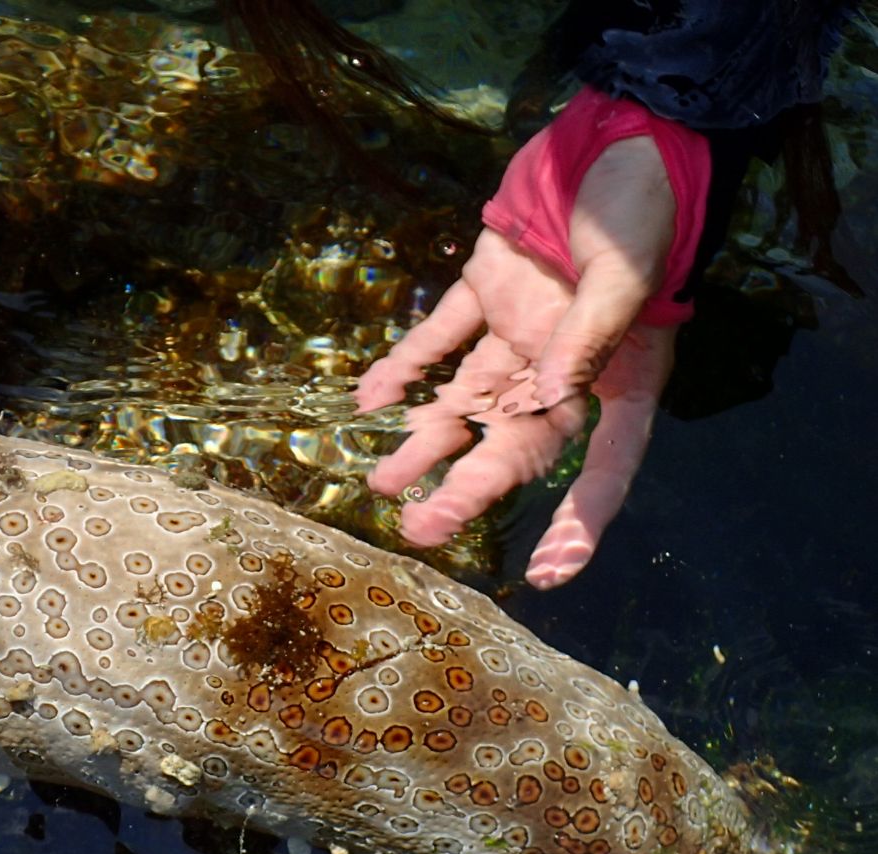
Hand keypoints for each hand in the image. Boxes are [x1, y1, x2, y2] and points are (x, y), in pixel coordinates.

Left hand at [357, 129, 686, 588]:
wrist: (619, 124)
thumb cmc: (643, 192)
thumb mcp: (625, 264)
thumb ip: (588, 331)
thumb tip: (553, 396)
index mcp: (620, 369)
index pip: (607, 462)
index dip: (581, 520)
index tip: (549, 571)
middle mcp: (568, 360)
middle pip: (515, 441)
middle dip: (469, 489)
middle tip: (420, 531)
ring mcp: (524, 326)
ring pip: (468, 399)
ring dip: (424, 440)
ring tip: (381, 485)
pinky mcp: (489, 286)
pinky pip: (442, 336)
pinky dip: (407, 364)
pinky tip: (369, 398)